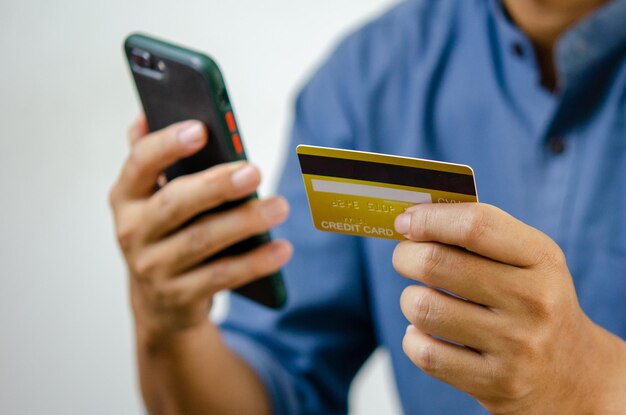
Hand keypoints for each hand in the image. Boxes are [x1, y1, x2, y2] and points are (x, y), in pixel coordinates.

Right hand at [109, 115, 291, 337]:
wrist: (159, 305)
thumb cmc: (165, 235)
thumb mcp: (150, 200)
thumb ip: (151, 161)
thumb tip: (145, 116)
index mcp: (126, 197)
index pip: (140, 164)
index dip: (167, 146)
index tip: (201, 129)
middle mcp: (133, 232)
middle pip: (176, 203)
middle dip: (216, 186)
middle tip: (254, 171)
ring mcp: (154, 268)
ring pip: (202, 241)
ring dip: (245, 222)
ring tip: (280, 206)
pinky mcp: (180, 297)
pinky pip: (222, 277)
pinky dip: (255, 263)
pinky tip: (281, 249)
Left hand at [392, 203, 625, 413]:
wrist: (573, 374)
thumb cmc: (533, 301)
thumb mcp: (528, 260)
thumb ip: (479, 234)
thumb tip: (412, 220)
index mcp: (542, 259)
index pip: (474, 226)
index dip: (429, 219)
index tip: (406, 222)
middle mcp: (533, 301)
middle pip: (436, 263)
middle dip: (406, 256)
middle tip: (405, 257)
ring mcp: (515, 346)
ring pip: (423, 308)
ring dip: (410, 299)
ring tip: (423, 299)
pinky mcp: (495, 383)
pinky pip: (425, 352)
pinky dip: (414, 338)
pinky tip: (427, 332)